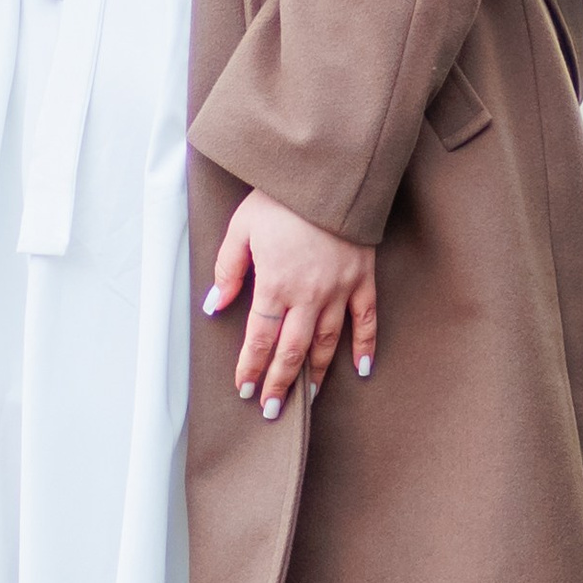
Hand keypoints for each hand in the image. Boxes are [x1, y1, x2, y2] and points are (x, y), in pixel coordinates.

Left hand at [205, 192, 376, 418]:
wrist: (327, 172)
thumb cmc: (280, 198)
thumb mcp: (241, 227)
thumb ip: (227, 269)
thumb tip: (216, 307)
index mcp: (275, 284)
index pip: (259, 339)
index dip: (251, 368)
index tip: (245, 389)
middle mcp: (308, 295)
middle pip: (292, 351)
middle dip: (280, 384)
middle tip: (273, 410)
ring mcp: (340, 289)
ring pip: (328, 343)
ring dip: (317, 374)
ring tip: (308, 397)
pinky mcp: (362, 279)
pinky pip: (366, 320)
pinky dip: (364, 346)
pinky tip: (361, 369)